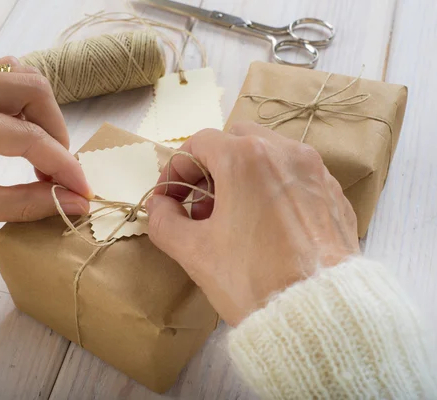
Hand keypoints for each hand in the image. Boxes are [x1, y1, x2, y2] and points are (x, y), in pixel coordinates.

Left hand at [0, 57, 91, 247]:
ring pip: (19, 75)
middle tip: (57, 170)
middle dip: (56, 132)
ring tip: (40, 150)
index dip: (62, 164)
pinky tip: (21, 130)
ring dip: (40, 112)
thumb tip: (78, 202)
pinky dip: (20, 102)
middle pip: (32, 89)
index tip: (81, 188)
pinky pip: (0, 77)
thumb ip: (33, 202)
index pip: (26, 136)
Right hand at [146, 123, 359, 325]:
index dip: (175, 170)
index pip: (198, 144)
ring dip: (241, 176)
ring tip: (232, 217)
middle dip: (210, 168)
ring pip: (268, 155)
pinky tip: (264, 225)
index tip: (167, 199)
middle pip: (235, 141)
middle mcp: (284, 152)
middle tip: (199, 205)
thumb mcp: (194, 252)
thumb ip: (164, 221)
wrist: (319, 313)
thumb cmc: (253, 279)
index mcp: (246, 159)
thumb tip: (159, 206)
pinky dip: (272, 188)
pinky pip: (293, 176)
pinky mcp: (333, 193)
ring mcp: (315, 171)